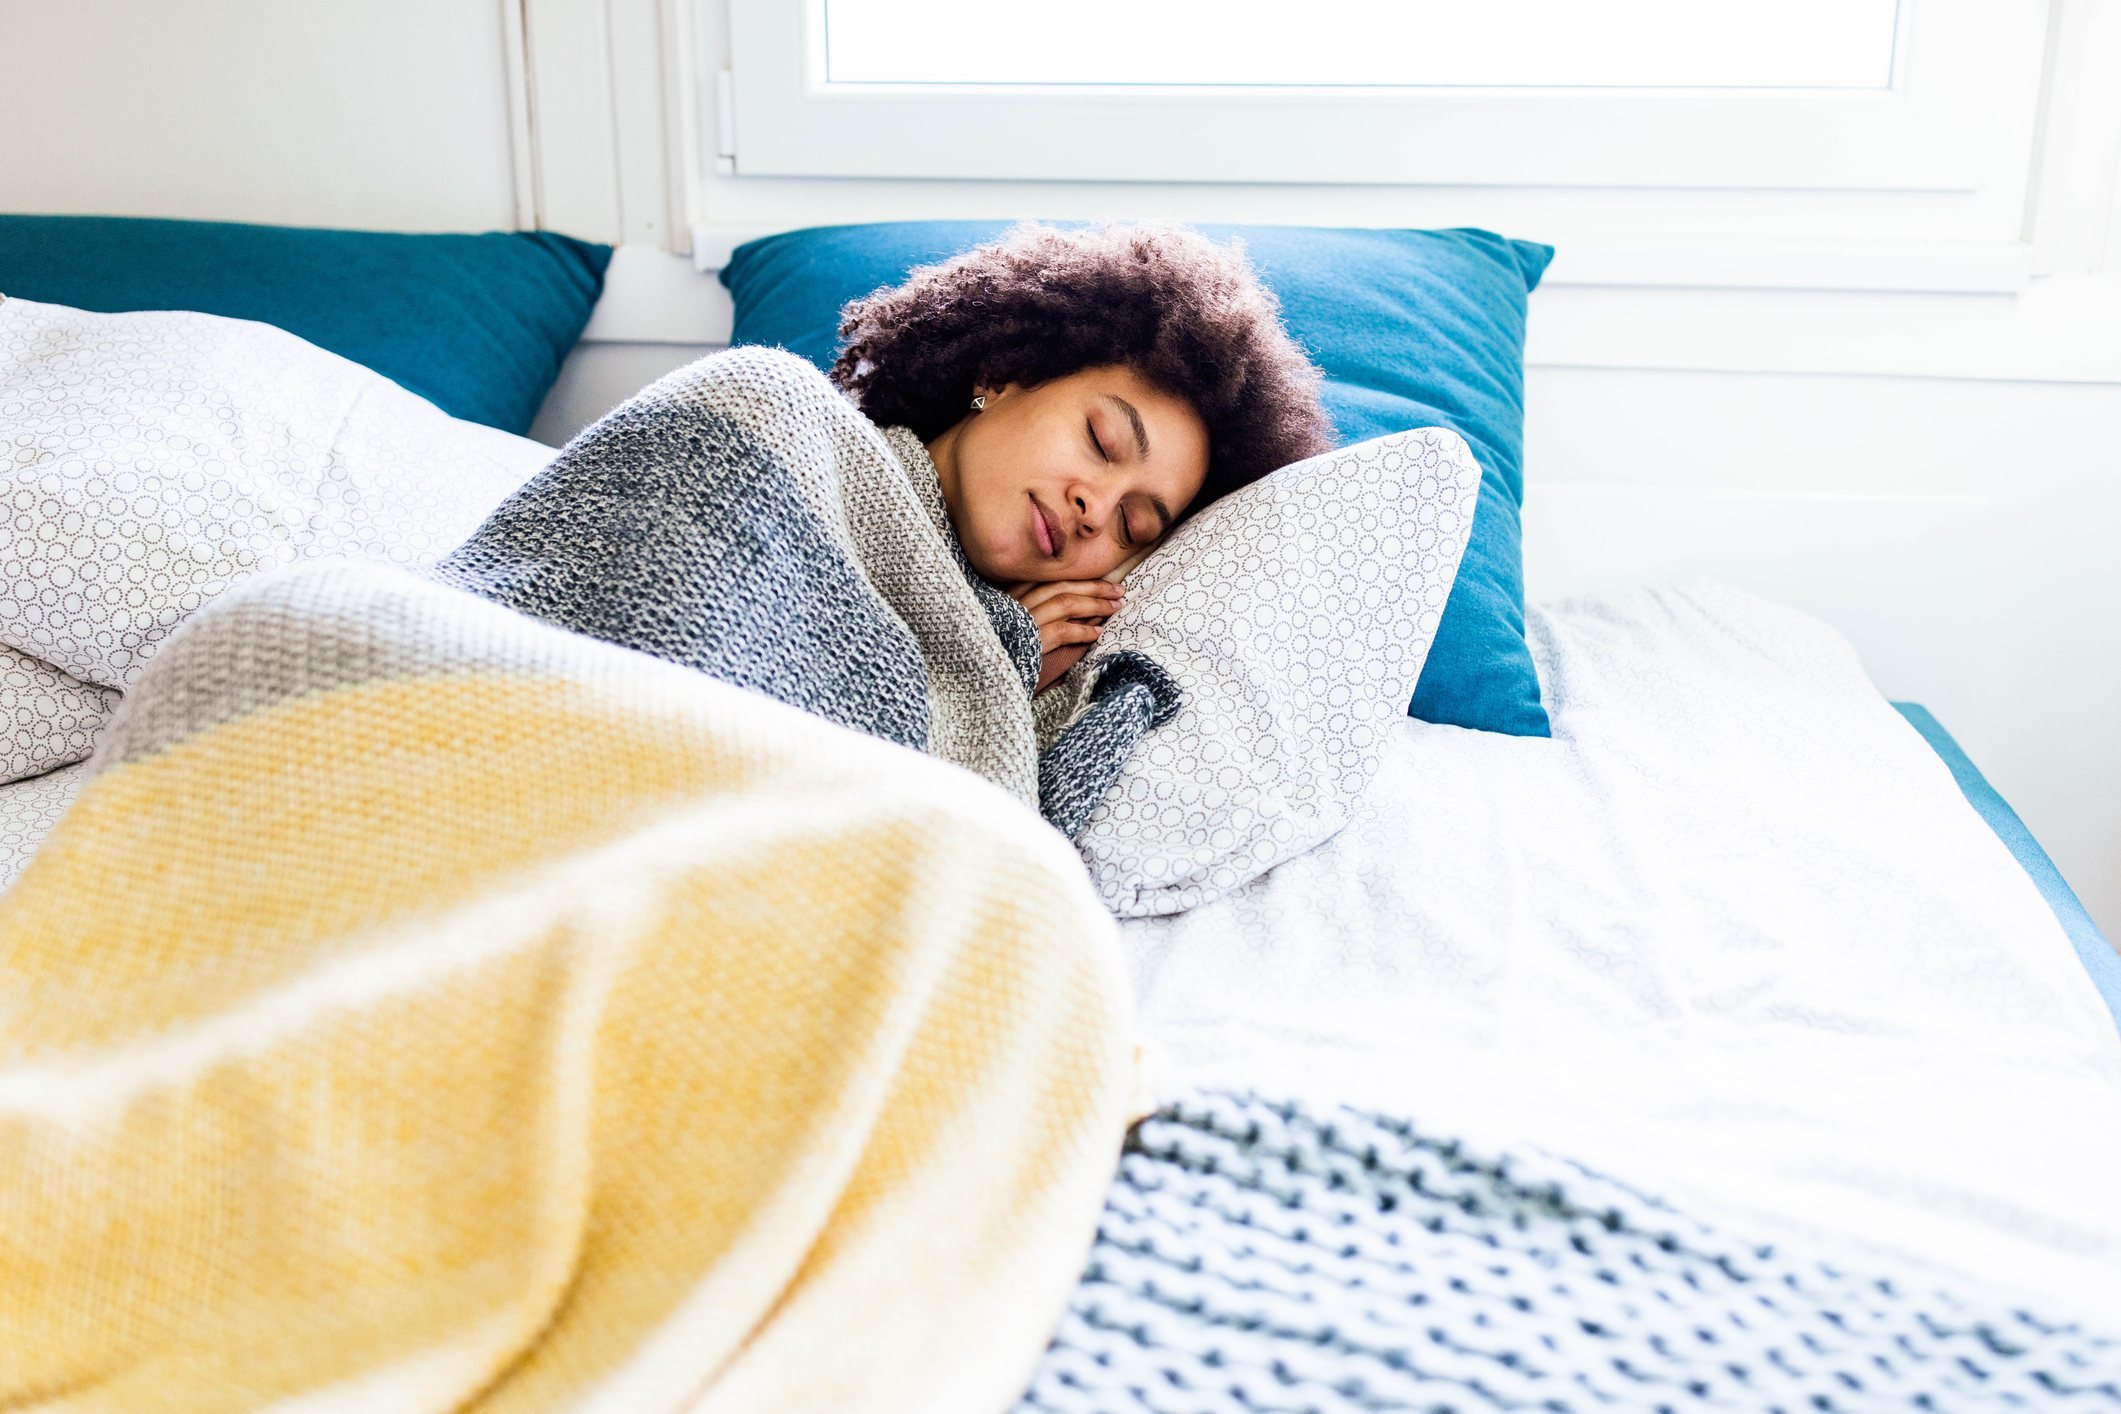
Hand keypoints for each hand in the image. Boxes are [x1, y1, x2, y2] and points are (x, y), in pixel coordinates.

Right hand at [1009, 579, 1123, 691]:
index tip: (1100, 581)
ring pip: (1065, 603)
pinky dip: (1083, 631)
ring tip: (1115, 607)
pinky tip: (1098, 633)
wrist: (978, 678)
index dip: (1078, 579)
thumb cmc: (1000, 652)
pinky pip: (1062, 630)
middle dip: (1094, 586)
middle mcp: (1016, 603)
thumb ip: (1030, 612)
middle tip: (1118, 589)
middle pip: (1061, 586)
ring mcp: (1022, 620)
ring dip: (1095, 604)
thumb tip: (1070, 610)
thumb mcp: (1009, 625)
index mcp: (1011, 595)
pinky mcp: (1029, 641)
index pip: (1049, 579)